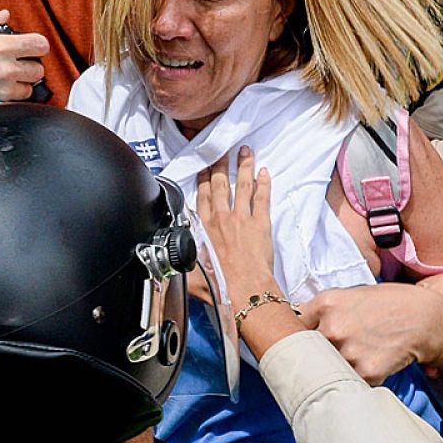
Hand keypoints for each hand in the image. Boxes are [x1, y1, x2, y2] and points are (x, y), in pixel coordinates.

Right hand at [0, 10, 48, 100]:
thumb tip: (5, 14)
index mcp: (1, 46)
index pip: (39, 45)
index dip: (39, 45)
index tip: (33, 46)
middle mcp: (5, 68)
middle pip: (39, 69)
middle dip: (32, 65)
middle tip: (21, 62)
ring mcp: (1, 86)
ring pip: (30, 87)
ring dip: (24, 82)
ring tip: (12, 75)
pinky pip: (16, 99)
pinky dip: (14, 94)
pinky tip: (4, 86)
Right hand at [196, 146, 304, 355]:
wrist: (245, 292)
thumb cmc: (222, 286)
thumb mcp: (193, 275)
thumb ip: (186, 264)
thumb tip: (178, 265)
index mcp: (205, 229)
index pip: (203, 196)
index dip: (204, 179)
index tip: (205, 167)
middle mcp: (222, 219)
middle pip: (220, 183)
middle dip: (221, 164)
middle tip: (223, 150)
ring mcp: (242, 218)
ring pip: (242, 184)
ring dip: (244, 165)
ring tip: (245, 151)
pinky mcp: (261, 223)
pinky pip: (262, 197)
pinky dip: (264, 183)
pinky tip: (265, 172)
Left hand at [302, 283, 442, 384]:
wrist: (424, 318)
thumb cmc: (387, 304)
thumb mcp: (350, 294)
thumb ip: (321, 310)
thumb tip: (292, 324)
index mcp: (326, 303)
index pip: (290, 325)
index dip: (290, 335)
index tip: (292, 342)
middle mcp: (333, 327)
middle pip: (305, 351)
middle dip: (312, 355)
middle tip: (327, 355)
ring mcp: (348, 351)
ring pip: (326, 369)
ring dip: (334, 370)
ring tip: (355, 358)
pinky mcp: (365, 372)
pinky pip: (348, 382)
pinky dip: (355, 379)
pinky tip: (370, 364)